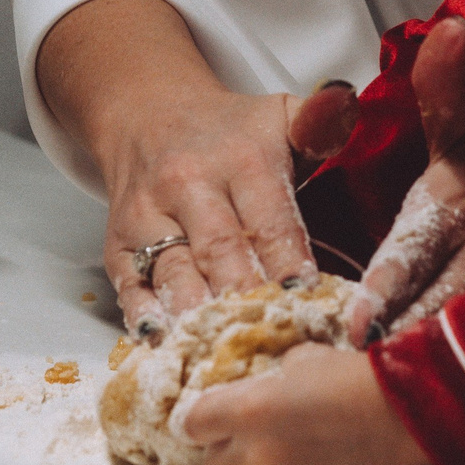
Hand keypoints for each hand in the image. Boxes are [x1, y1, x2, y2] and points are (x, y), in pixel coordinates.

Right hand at [39, 0, 353, 339]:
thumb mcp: (280, 115)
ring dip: (200, 318)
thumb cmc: (229, 132)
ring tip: (226, 356)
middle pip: (220, 253)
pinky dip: (147, 322)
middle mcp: (189, 188)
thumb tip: (346, 108)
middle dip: (248, 300)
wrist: (147, 116)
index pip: (269, 220)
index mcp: (240, 161)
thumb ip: (320, 122)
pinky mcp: (118, 246)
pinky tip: (169, 349)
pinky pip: (129, 288)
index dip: (289, 263)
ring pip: (174, 276)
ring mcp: (148, 219)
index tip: (310, 301)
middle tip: (274, 339)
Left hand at [183, 344, 427, 464]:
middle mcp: (256, 452)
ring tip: (278, 460)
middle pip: (213, 464)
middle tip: (248, 437)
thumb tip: (261, 387)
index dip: (198, 421)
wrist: (404, 415)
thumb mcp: (303, 359)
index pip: (191, 424)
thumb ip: (271, 379)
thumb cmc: (354, 377)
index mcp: (248, 409)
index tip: (208, 419)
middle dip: (225, 450)